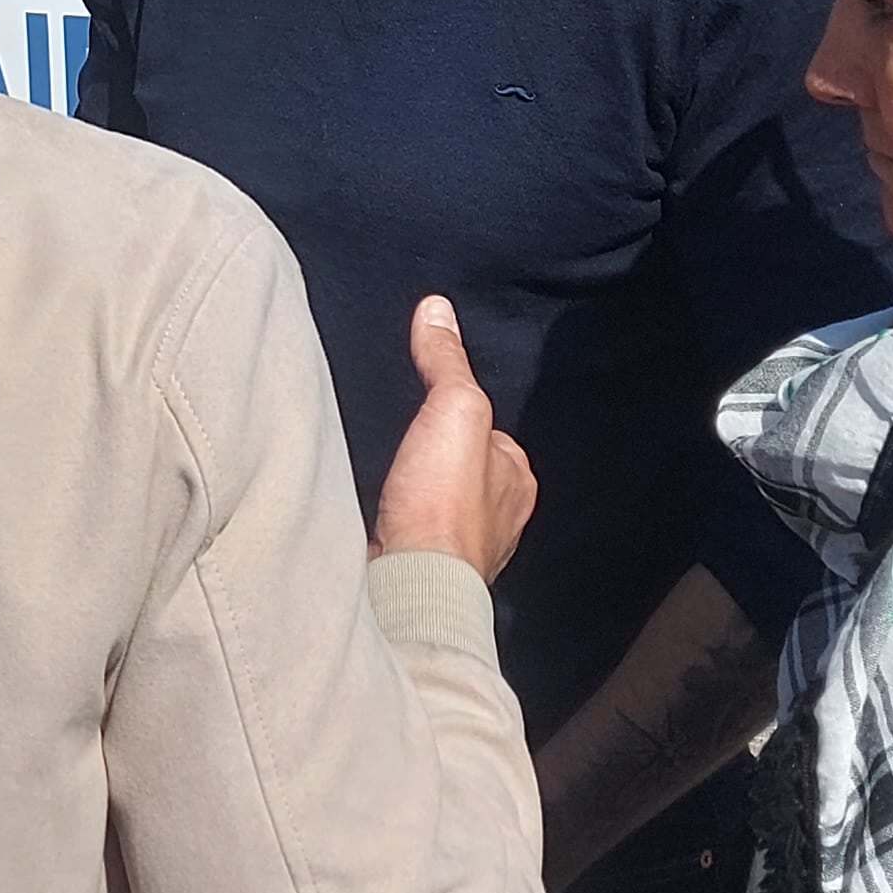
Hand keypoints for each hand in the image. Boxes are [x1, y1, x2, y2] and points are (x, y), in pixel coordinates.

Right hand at [372, 296, 536, 580]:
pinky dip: (397, 520)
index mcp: (516, 480)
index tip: (427, 402)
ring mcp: (461, 548)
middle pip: (463, 467)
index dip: (457, 411)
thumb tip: (437, 309)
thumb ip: (446, 362)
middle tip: (401, 438)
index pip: (490, 431)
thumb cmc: (443, 503)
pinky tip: (375, 511)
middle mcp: (499, 518)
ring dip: (416, 491)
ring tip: (386, 473)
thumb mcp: (453, 407)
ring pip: (438, 503)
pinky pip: (412, 531)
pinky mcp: (424, 570)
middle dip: (436, 456)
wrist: (410, 582)